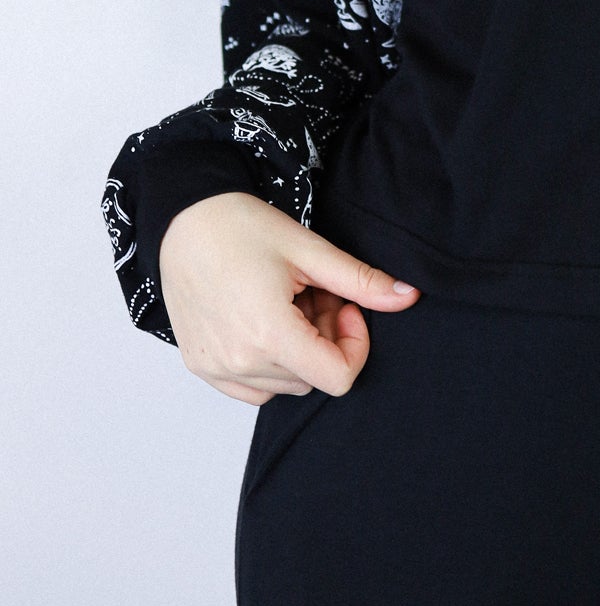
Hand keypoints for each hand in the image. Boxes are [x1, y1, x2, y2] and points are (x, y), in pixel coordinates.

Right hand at [157, 191, 419, 405]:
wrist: (183, 218)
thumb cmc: (241, 227)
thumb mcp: (310, 251)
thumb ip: (361, 282)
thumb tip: (410, 296)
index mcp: (268, 334)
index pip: (338, 377)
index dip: (355, 344)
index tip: (344, 305)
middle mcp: (238, 361)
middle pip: (313, 378)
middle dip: (326, 338)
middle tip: (314, 293)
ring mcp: (215, 368)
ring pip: (286, 385)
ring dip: (298, 351)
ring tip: (286, 302)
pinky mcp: (201, 367)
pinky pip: (253, 387)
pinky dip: (269, 363)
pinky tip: (263, 321)